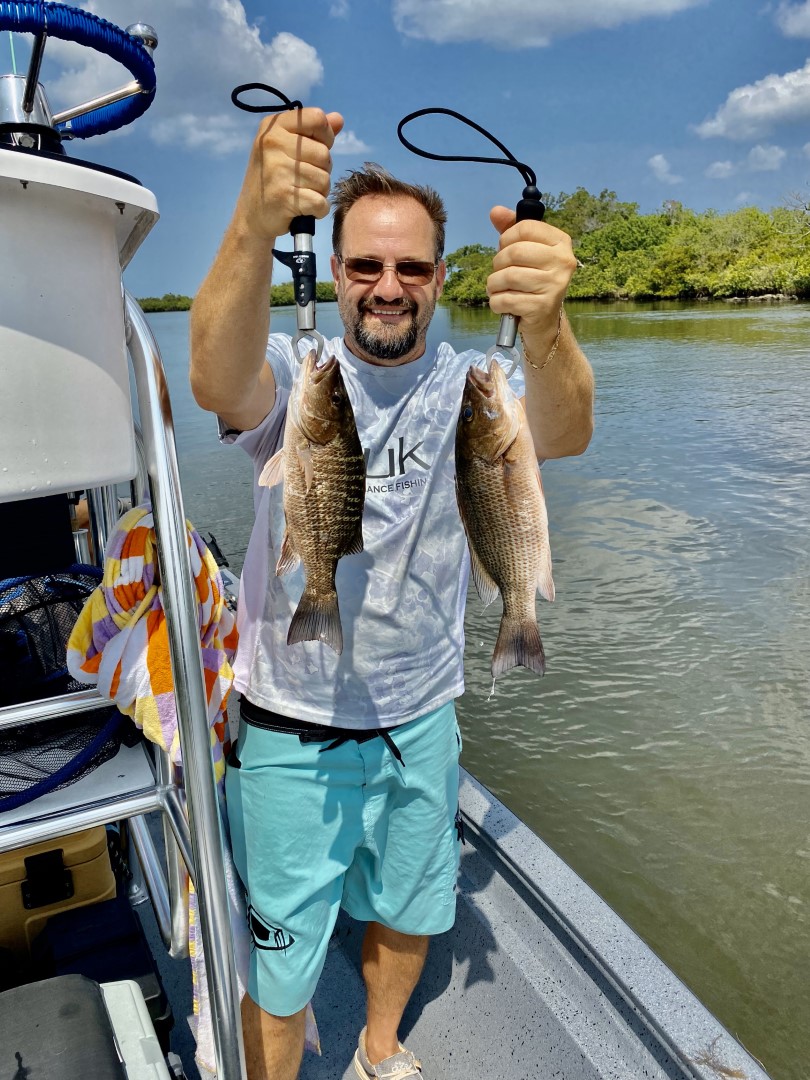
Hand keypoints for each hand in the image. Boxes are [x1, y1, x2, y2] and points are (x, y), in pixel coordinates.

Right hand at [234, 108, 343, 242]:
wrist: (251, 215)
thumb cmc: (273, 178)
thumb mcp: (286, 148)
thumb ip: (313, 132)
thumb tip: (339, 119)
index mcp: (274, 127)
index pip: (317, 118)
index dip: (326, 136)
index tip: (315, 149)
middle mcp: (273, 144)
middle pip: (324, 154)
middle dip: (322, 170)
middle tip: (304, 179)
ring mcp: (278, 170)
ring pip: (324, 180)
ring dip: (320, 192)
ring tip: (302, 192)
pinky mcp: (284, 197)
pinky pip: (321, 202)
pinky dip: (319, 210)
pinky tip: (305, 208)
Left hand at [487, 207, 576, 332]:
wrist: (544, 320)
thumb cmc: (533, 280)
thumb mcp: (525, 251)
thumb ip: (511, 229)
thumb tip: (495, 211)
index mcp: (561, 242)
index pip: (525, 227)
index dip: (506, 238)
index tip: (505, 248)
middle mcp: (563, 262)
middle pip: (515, 252)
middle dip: (498, 263)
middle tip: (499, 273)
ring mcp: (555, 285)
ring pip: (508, 276)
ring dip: (494, 284)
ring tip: (497, 289)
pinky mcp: (542, 307)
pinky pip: (506, 299)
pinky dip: (496, 302)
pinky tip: (501, 303)